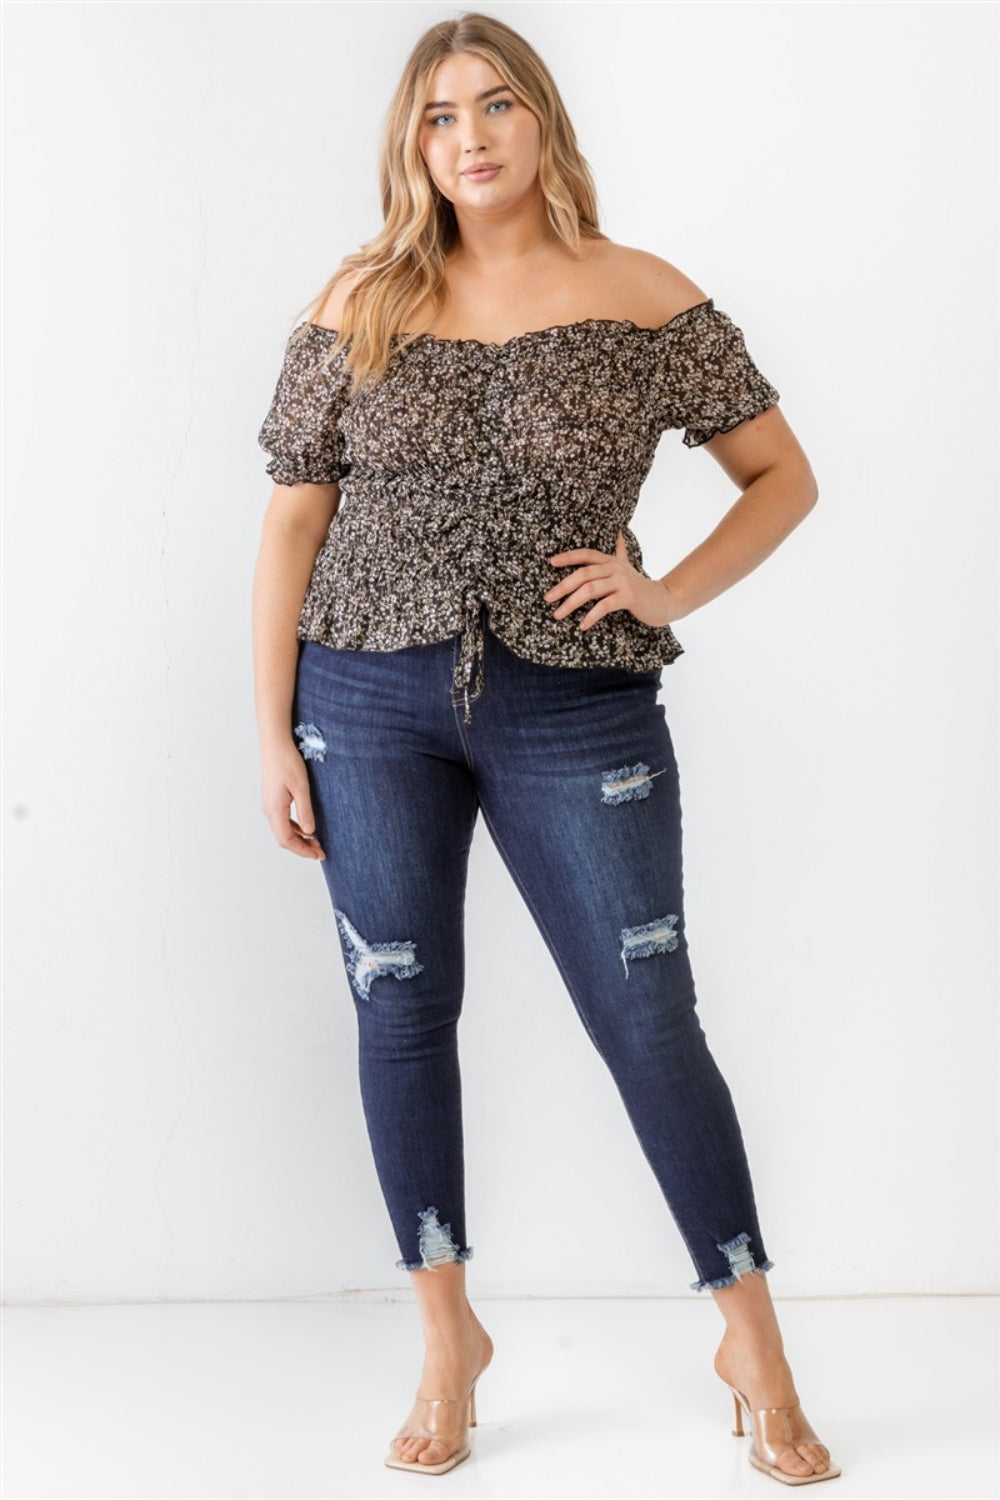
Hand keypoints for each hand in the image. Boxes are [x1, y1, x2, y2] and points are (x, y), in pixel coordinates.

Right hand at [260, 738, 326, 859]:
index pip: (287, 840)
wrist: (275, 744)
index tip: (318, 855)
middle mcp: (268, 810)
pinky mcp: (272, 799)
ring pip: (283, 830)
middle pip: (284, 838)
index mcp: (274, 810)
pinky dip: (295, 828)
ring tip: (316, 841)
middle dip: (302, 847)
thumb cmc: (288, 762)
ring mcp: (268, 804)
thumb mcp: (302, 788)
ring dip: (299, 838)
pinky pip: (282, 820)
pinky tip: (307, 827)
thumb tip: (310, 833)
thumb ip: (305, 812)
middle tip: (320, 851)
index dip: (303, 850)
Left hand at [544, 530, 679, 630]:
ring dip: (571, 603)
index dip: (568, 557)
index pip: (586, 554)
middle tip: (548, 598)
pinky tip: (582, 625)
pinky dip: (591, 616)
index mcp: (612, 561)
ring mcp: (622, 582)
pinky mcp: (628, 597)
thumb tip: (619, 533)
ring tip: (558, 615)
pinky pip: (604, 606)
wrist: (663, 600)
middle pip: (583, 574)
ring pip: (590, 590)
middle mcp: (615, 568)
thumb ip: (620, 551)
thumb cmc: (641, 587)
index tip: (551, 562)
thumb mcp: (628, 567)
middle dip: (562, 586)